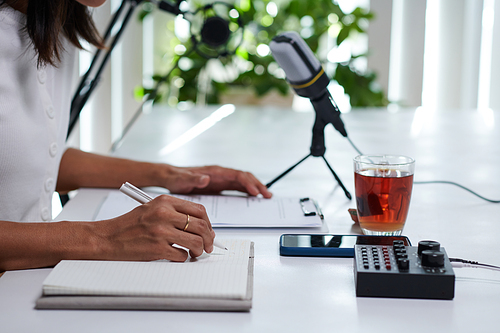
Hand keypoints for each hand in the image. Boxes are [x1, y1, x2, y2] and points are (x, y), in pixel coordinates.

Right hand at [96, 195, 214, 261]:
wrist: (107, 237)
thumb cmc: (129, 225)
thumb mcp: (152, 209)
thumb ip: (174, 212)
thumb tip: (200, 225)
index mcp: (165, 201)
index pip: (199, 209)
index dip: (208, 222)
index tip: (209, 231)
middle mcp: (164, 214)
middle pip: (201, 226)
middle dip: (209, 239)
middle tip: (208, 245)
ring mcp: (161, 231)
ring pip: (196, 241)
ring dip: (200, 250)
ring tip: (195, 252)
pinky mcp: (157, 248)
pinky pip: (182, 255)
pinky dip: (183, 258)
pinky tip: (178, 256)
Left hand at [161, 165, 271, 197]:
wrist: (171, 178)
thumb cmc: (176, 178)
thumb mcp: (182, 180)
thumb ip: (193, 179)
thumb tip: (205, 178)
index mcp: (214, 172)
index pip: (237, 175)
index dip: (247, 183)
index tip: (255, 192)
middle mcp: (220, 174)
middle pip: (244, 178)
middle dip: (257, 185)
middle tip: (267, 195)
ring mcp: (221, 180)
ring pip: (243, 182)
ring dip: (255, 188)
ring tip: (266, 196)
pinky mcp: (220, 186)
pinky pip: (237, 188)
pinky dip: (247, 192)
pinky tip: (253, 198)